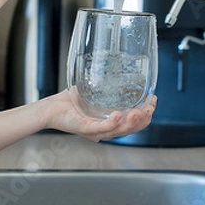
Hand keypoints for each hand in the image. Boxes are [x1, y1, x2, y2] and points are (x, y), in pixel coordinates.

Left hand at [42, 88, 156, 141]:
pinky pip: (101, 128)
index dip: (145, 115)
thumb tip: (125, 74)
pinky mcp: (85, 128)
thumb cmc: (71, 102)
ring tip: (141, 112)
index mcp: (109, 123)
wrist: (52, 107)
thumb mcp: (95, 93)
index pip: (132, 123)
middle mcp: (104, 130)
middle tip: (151, 108)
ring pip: (119, 130)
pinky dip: (112, 122)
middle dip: (143, 120)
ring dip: (132, 122)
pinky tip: (118, 114)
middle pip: (130, 129)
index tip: (153, 102)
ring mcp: (95, 131)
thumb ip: (110, 88)